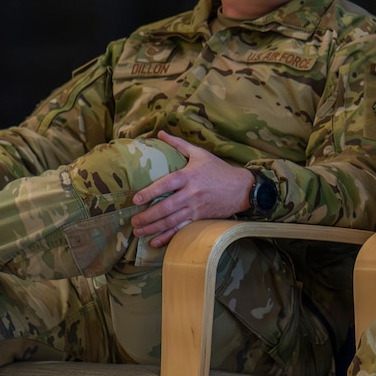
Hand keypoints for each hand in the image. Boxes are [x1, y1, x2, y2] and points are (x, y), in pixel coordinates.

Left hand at [132, 132, 254, 246]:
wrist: (241, 188)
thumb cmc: (219, 170)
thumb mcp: (200, 154)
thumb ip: (178, 144)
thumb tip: (160, 133)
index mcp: (188, 176)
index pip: (165, 185)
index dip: (149, 193)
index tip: (136, 200)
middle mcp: (191, 194)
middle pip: (165, 208)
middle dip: (147, 217)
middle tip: (133, 222)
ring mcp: (196, 208)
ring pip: (171, 221)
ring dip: (153, 228)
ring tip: (138, 232)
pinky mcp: (200, 218)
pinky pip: (182, 229)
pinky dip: (168, 237)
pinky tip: (155, 241)